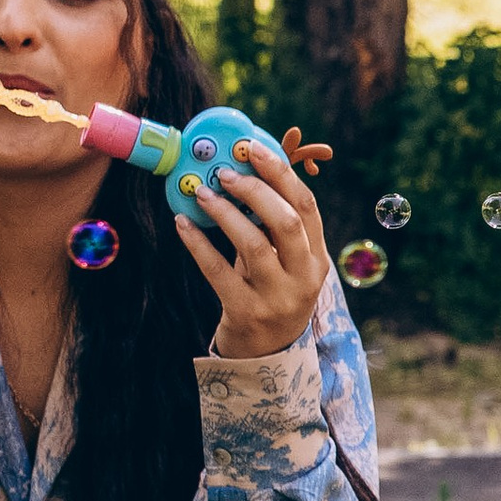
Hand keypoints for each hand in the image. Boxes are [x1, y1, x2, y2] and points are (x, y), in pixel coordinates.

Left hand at [175, 138, 331, 359]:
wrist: (266, 352)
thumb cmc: (272, 292)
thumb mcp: (285, 262)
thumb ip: (274, 225)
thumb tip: (244, 169)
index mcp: (318, 258)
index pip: (306, 207)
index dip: (281, 174)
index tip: (254, 149)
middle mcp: (304, 278)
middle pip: (286, 222)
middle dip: (254, 189)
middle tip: (225, 172)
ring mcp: (277, 298)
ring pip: (253, 245)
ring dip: (224, 213)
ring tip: (201, 193)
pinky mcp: (247, 312)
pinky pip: (218, 272)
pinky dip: (197, 244)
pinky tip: (182, 223)